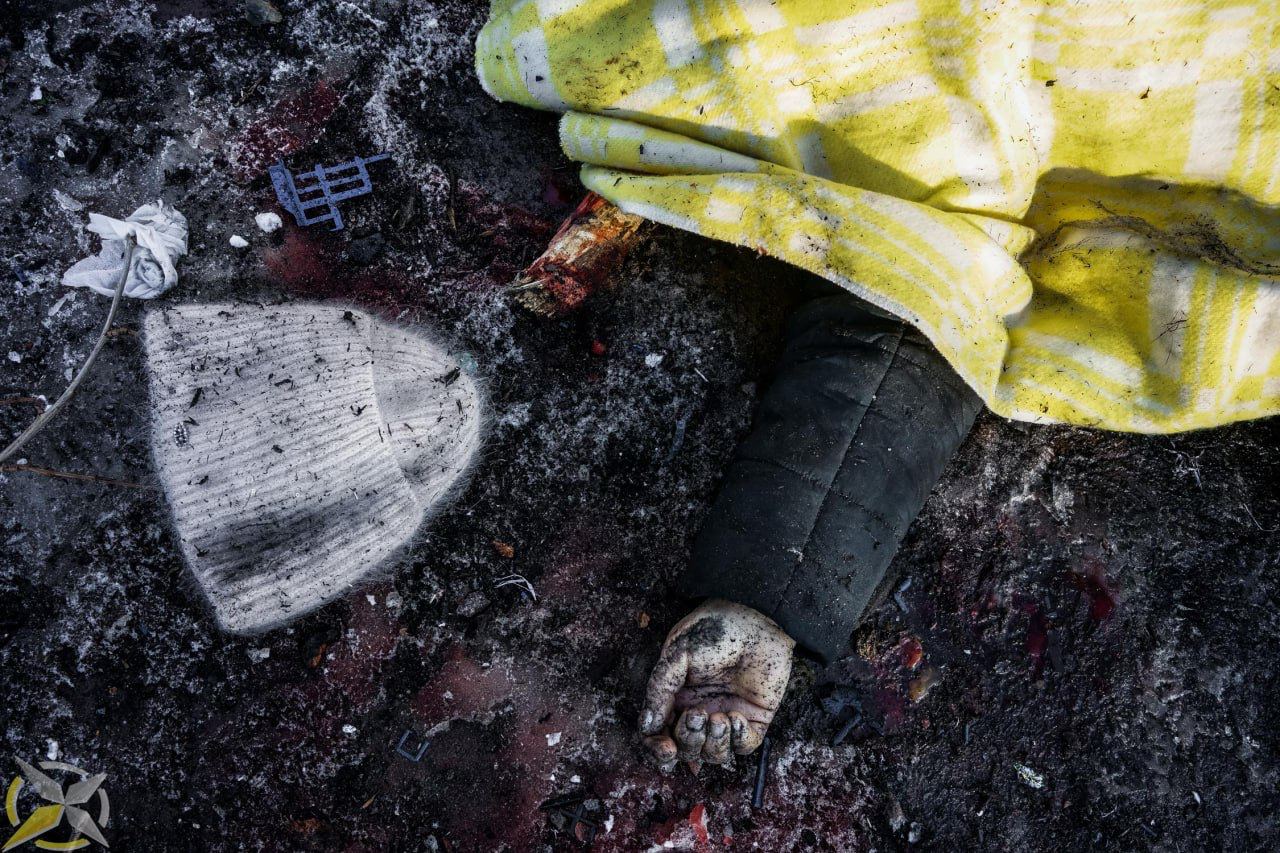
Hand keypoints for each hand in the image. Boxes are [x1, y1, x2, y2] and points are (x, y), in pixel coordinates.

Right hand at [638, 599, 794, 770]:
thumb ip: (660, 689)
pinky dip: (738, 740)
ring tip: (720, 717)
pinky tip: (737, 717)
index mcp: (677, 697)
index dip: (658, 749)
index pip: (660, 734)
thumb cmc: (715, 631)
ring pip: (713, 754)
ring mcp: (727, 716)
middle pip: (686, 749)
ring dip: (714, 743)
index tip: (667, 750)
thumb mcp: (677, 654)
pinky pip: (744, 748)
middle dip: (689, 740)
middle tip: (698, 715)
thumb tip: (649, 724)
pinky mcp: (754, 719)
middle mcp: (700, 710)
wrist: (758, 620)